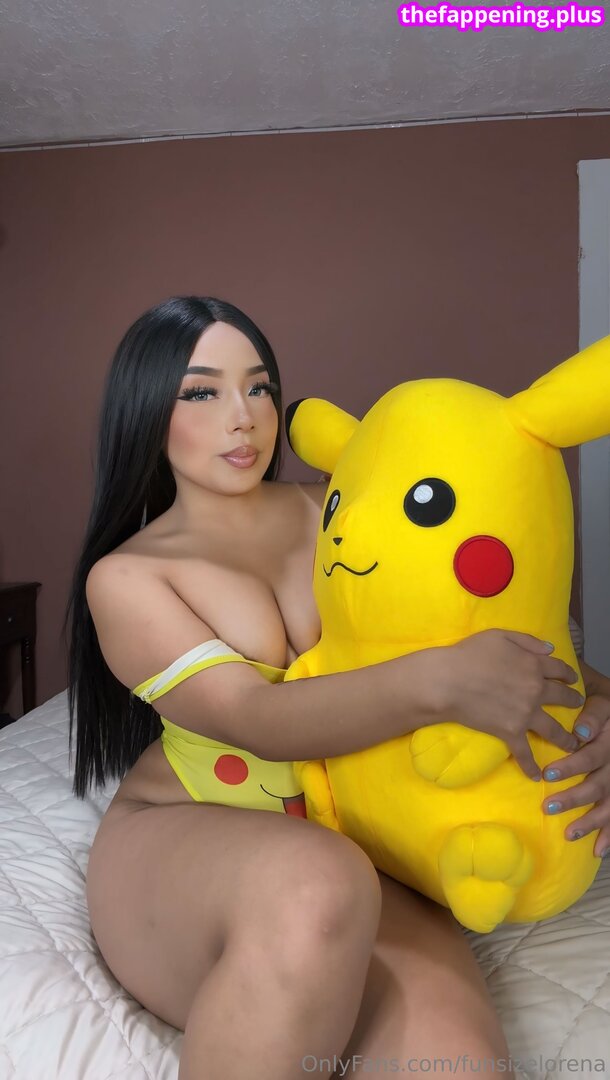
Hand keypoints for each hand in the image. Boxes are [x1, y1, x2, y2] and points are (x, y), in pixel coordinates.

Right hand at [439, 630, 583, 779]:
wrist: (448, 681)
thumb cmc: (469, 654)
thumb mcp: (499, 635)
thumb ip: (528, 640)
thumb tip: (551, 649)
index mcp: (534, 665)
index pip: (559, 669)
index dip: (568, 674)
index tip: (571, 679)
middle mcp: (536, 690)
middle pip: (563, 697)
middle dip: (573, 701)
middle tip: (577, 705)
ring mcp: (525, 714)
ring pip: (553, 729)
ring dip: (566, 737)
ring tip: (573, 744)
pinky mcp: (511, 732)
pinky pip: (525, 753)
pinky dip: (531, 766)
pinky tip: (537, 776)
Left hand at [542, 666, 609, 857]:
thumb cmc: (599, 696)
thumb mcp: (599, 692)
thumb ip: (593, 710)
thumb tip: (581, 732)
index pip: (593, 753)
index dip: (573, 764)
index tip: (547, 774)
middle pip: (600, 782)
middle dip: (575, 797)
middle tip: (548, 806)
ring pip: (609, 800)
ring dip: (591, 820)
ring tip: (569, 833)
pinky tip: (598, 850)